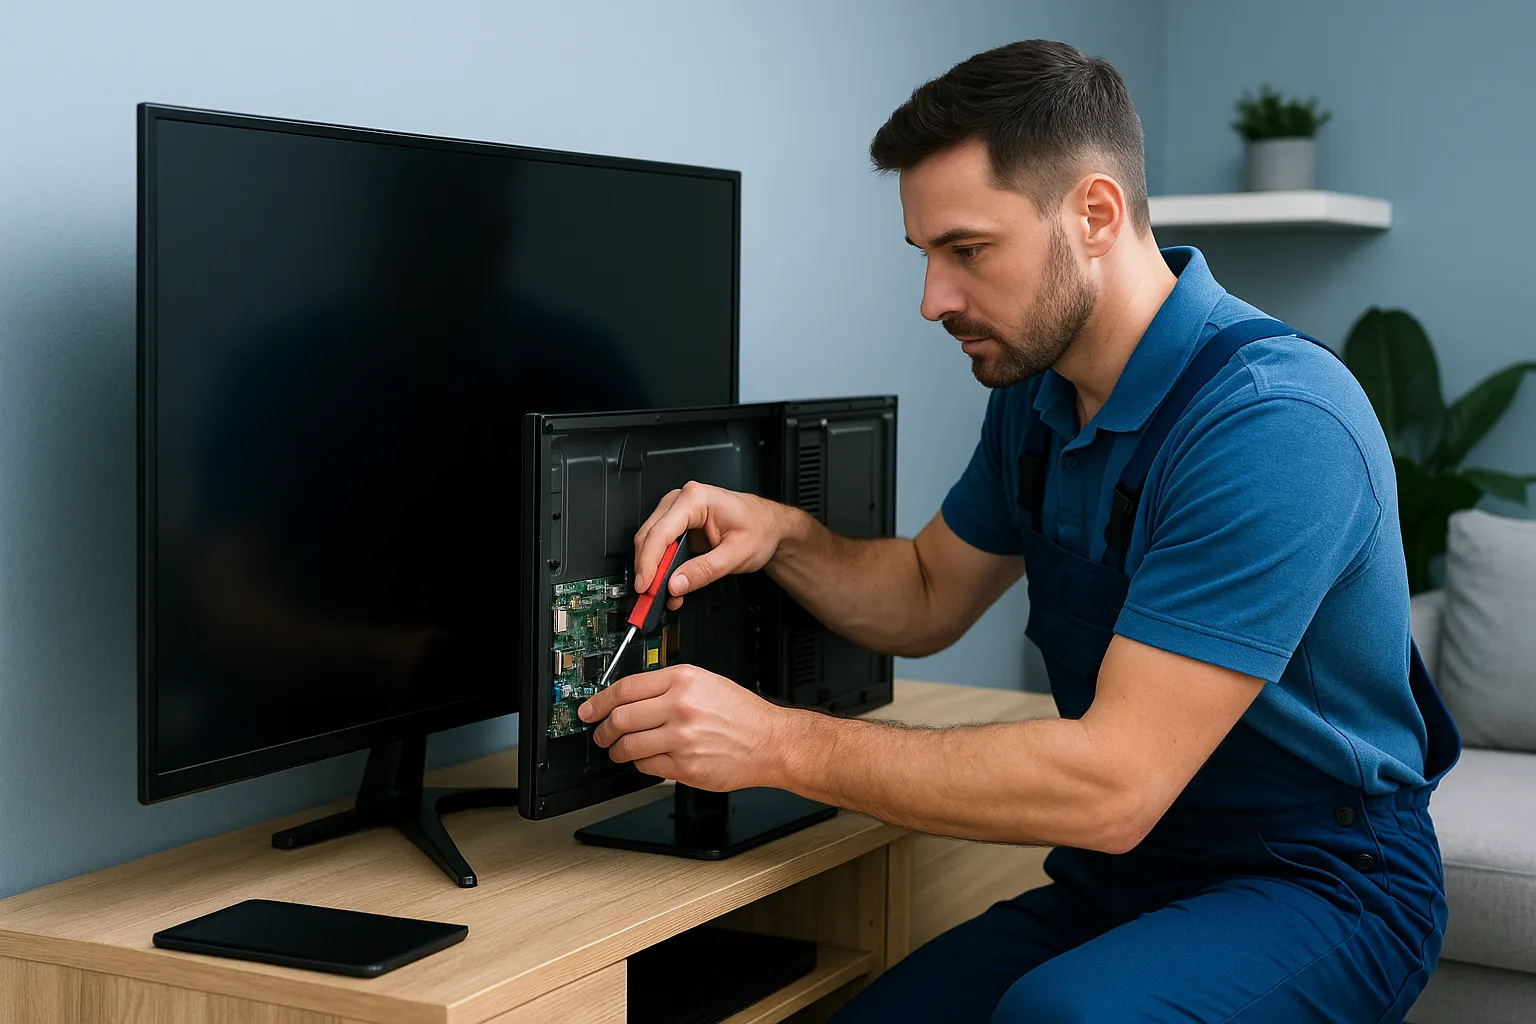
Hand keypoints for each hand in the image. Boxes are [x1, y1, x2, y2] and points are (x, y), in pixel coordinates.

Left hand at [577, 664, 790, 791]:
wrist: (770, 741)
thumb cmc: (741, 713)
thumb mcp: (705, 681)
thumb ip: (668, 685)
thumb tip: (629, 697)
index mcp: (683, 680)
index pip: (625, 688)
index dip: (599, 701)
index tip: (589, 709)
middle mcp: (680, 707)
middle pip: (621, 718)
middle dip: (603, 729)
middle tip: (600, 733)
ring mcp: (682, 738)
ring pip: (629, 746)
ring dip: (617, 750)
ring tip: (619, 750)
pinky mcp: (685, 766)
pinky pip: (647, 767)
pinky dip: (640, 764)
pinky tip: (647, 760)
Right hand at [634, 482, 791, 608]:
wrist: (769, 526)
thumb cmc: (759, 529)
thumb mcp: (737, 554)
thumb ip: (705, 570)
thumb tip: (676, 583)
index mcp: (696, 499)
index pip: (660, 533)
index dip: (648, 563)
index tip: (645, 586)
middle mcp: (683, 500)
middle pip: (649, 536)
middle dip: (647, 569)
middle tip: (650, 595)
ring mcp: (678, 511)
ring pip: (650, 541)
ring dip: (653, 570)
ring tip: (662, 594)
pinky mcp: (678, 524)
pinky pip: (661, 546)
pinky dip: (661, 567)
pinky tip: (670, 585)